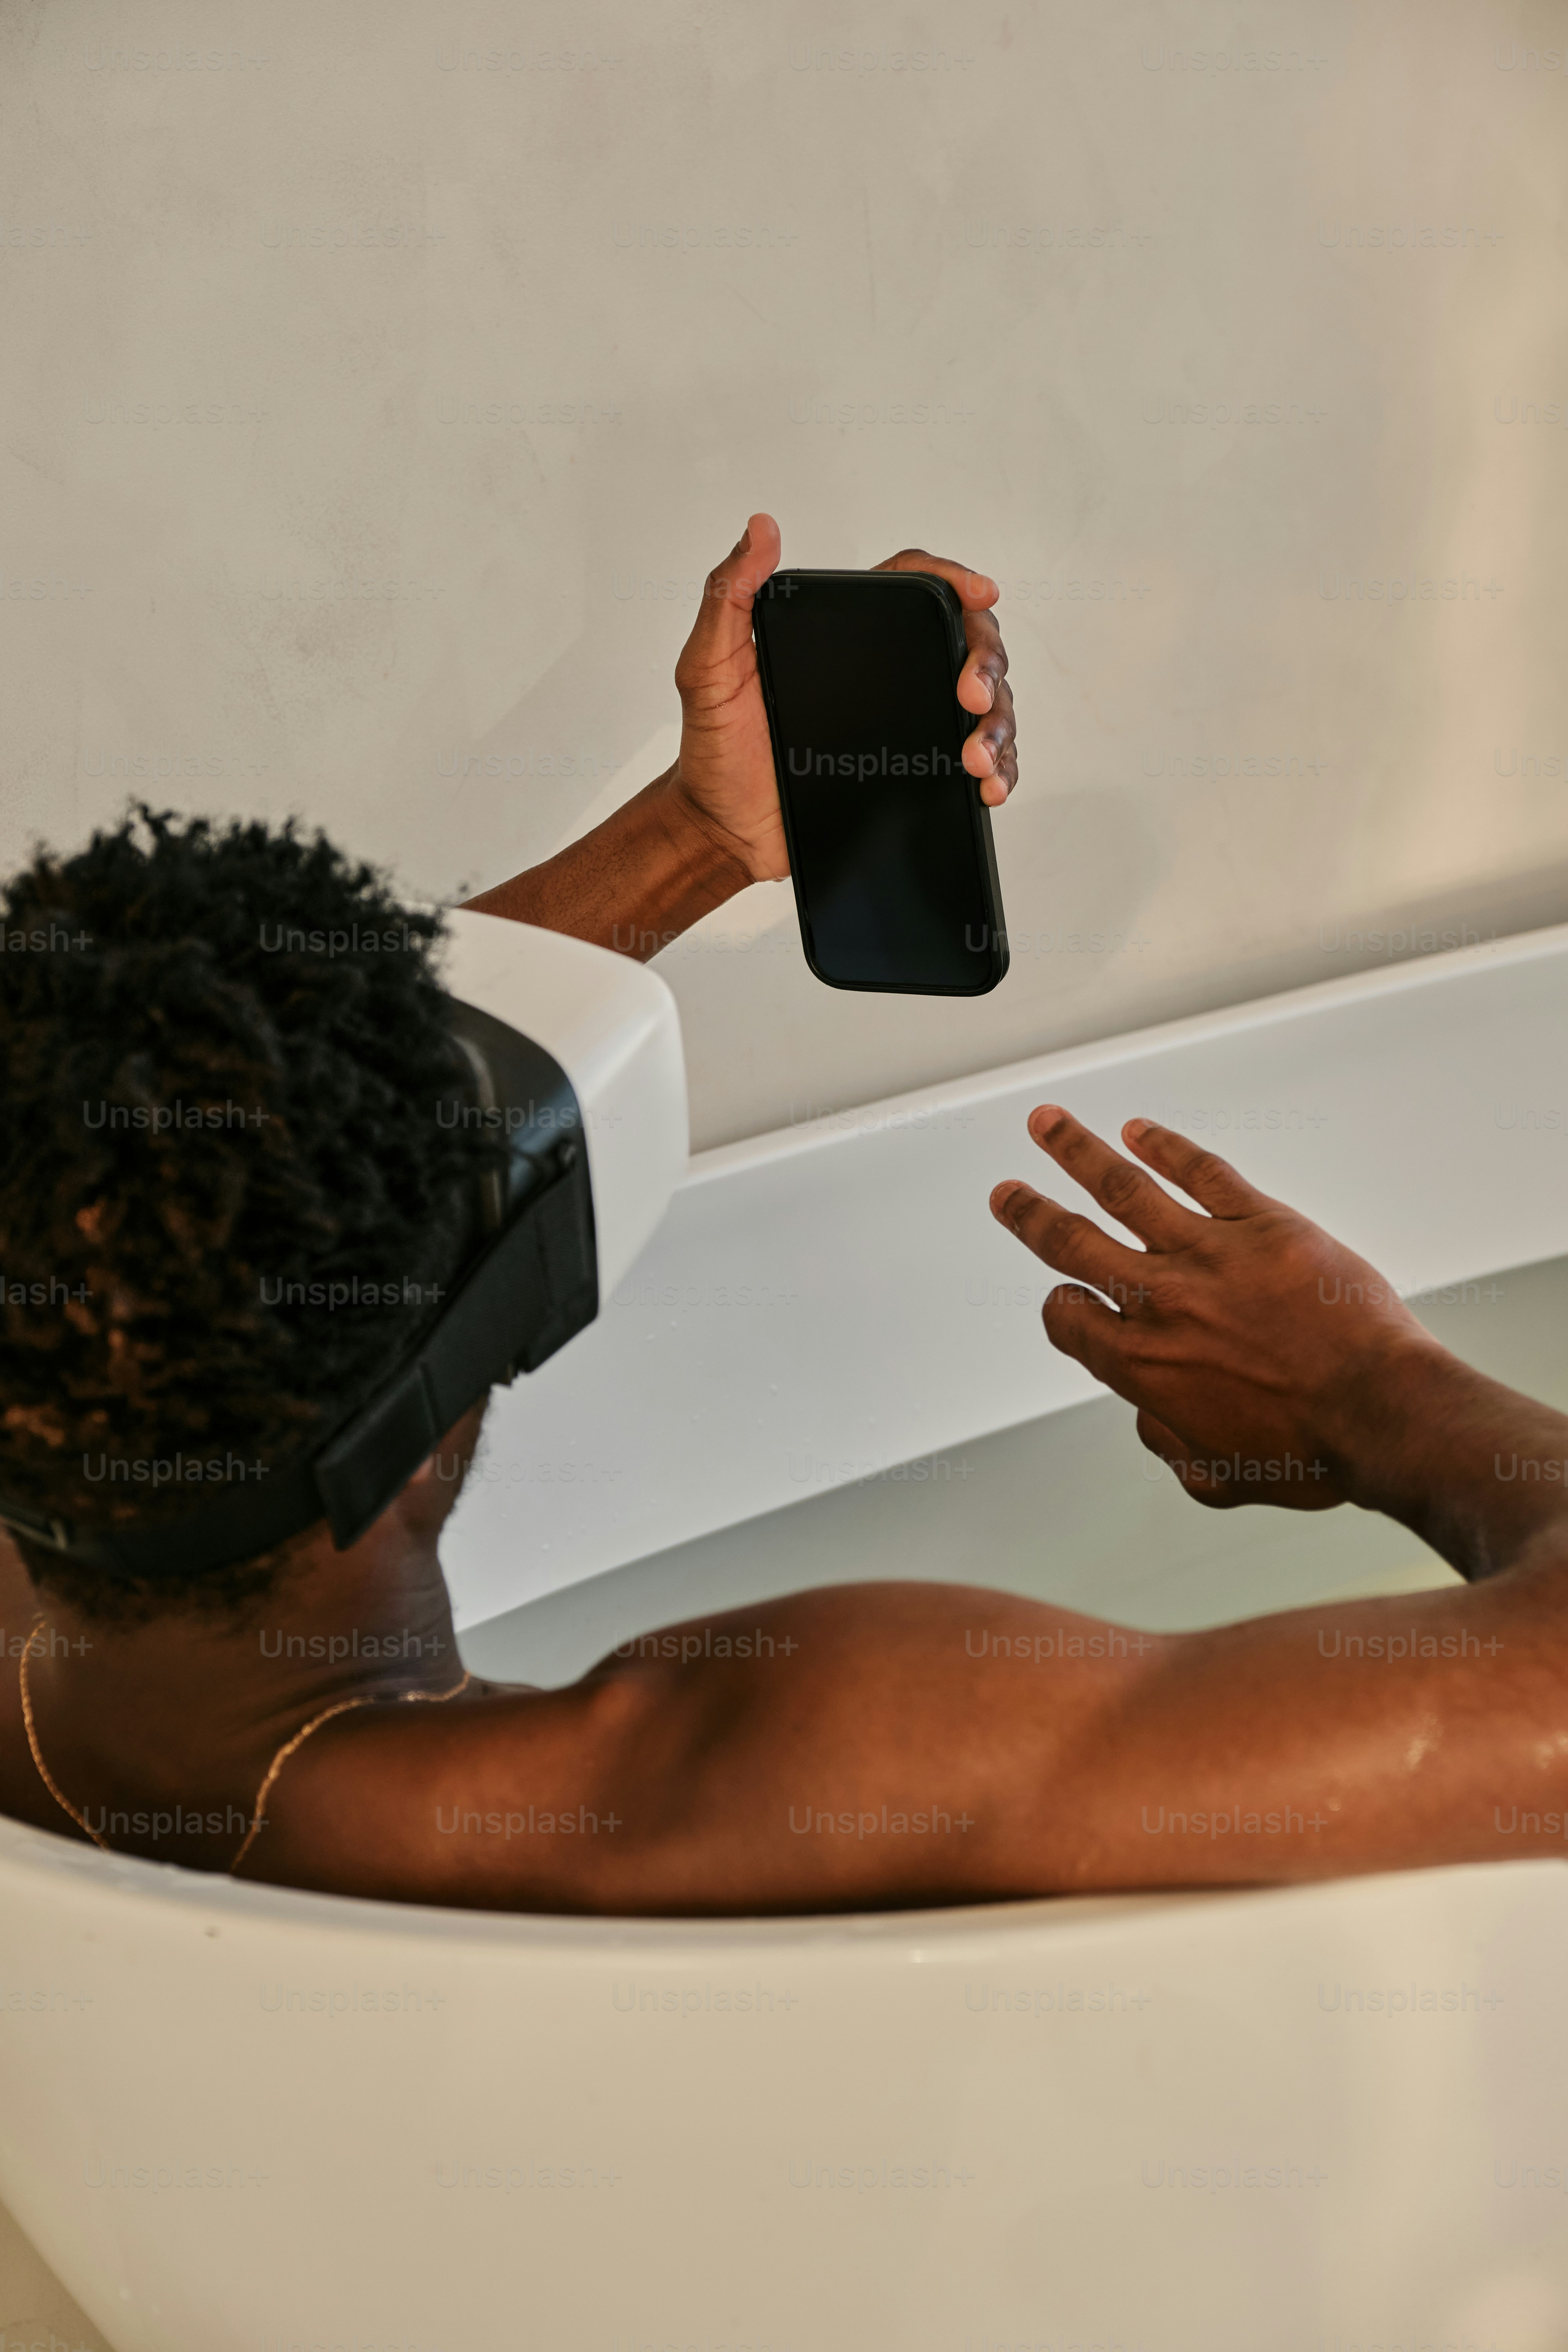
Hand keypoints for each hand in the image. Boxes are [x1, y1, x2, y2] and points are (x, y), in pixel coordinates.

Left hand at [666, 514, 1018, 884]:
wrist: (721, 829)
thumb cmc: (714, 749)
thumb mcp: (707, 667)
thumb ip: (728, 596)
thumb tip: (759, 530)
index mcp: (846, 638)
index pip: (914, 586)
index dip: (955, 580)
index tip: (980, 592)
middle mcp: (884, 676)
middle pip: (965, 643)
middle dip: (986, 663)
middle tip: (971, 696)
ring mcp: (905, 725)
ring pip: (983, 706)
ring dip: (997, 725)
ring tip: (978, 757)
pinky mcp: (914, 774)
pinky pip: (976, 765)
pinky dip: (998, 772)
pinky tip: (991, 785)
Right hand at [990, 1108, 1438, 1512]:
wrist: (1383, 1413)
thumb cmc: (1312, 1449)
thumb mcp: (1217, 1476)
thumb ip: (1167, 1444)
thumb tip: (1150, 1421)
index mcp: (1140, 1363)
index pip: (1068, 1319)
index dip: (1060, 1310)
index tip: (1064, 1300)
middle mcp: (1160, 1301)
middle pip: (1071, 1242)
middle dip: (1029, 1214)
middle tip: (1006, 1194)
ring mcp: (1209, 1254)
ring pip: (1122, 1188)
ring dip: (1076, 1151)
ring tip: (1049, 1124)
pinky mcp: (1263, 1224)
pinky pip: (1202, 1172)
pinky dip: (1166, 1147)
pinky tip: (1142, 1132)